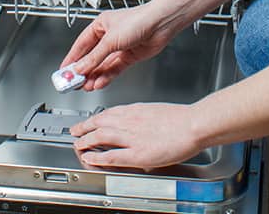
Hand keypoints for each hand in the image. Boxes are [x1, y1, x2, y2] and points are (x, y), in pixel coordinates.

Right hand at [60, 4, 176, 90]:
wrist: (160, 24)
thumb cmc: (138, 20)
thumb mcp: (110, 40)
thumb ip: (93, 57)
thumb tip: (79, 68)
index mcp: (100, 26)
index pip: (81, 45)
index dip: (72, 59)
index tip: (63, 71)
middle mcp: (109, 37)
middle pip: (91, 57)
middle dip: (83, 71)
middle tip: (73, 83)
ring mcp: (119, 48)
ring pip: (102, 65)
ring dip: (94, 76)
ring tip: (85, 86)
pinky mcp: (128, 57)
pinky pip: (113, 69)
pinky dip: (106, 77)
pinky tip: (98, 83)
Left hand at [70, 103, 202, 169]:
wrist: (193, 124)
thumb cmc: (182, 118)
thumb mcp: (157, 112)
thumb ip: (144, 118)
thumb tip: (139, 126)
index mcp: (136, 110)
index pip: (109, 113)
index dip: (95, 118)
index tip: (88, 121)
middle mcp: (130, 121)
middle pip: (99, 122)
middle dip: (84, 127)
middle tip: (75, 132)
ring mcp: (132, 137)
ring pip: (100, 137)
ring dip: (86, 141)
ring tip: (77, 145)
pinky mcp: (138, 153)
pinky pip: (112, 156)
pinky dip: (98, 157)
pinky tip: (90, 158)